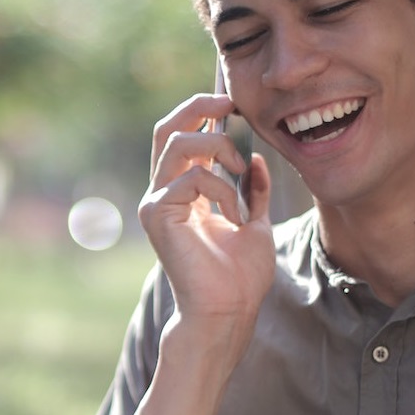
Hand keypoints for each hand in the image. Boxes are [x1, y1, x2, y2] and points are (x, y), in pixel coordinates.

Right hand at [138, 93, 275, 362]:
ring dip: (219, 147)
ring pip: (179, 143)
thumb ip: (253, 191)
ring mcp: (156, 202)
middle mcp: (164, 192)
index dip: (204, 112)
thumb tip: (257, 160)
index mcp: (184, 191)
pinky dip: (223, 188)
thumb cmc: (240, 275)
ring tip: (243, 170)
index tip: (236, 106)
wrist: (229, 310)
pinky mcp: (157, 214)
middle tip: (231, 104)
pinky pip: (193, 177)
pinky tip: (235, 215)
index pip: (184, 136)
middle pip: (167, 128)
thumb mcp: (255, 222)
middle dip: (198, 106)